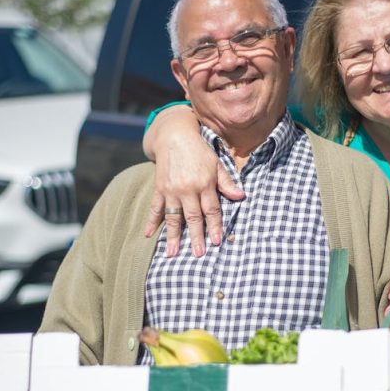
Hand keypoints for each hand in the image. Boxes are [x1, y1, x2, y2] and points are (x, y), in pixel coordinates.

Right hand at [142, 105, 243, 256]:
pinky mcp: (159, 188)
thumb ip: (227, 182)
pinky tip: (149, 235)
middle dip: (196, 237)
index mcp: (204, 184)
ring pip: (173, 217)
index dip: (214, 226)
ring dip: (173, 236)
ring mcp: (171, 190)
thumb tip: (241, 196)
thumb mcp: (216, 164)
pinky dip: (152, 222)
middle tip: (198, 254)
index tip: (216, 242)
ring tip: (172, 253)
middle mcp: (188, 189)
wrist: (174, 136)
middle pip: (193, 217)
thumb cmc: (199, 152)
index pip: (211, 210)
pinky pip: (155, 208)